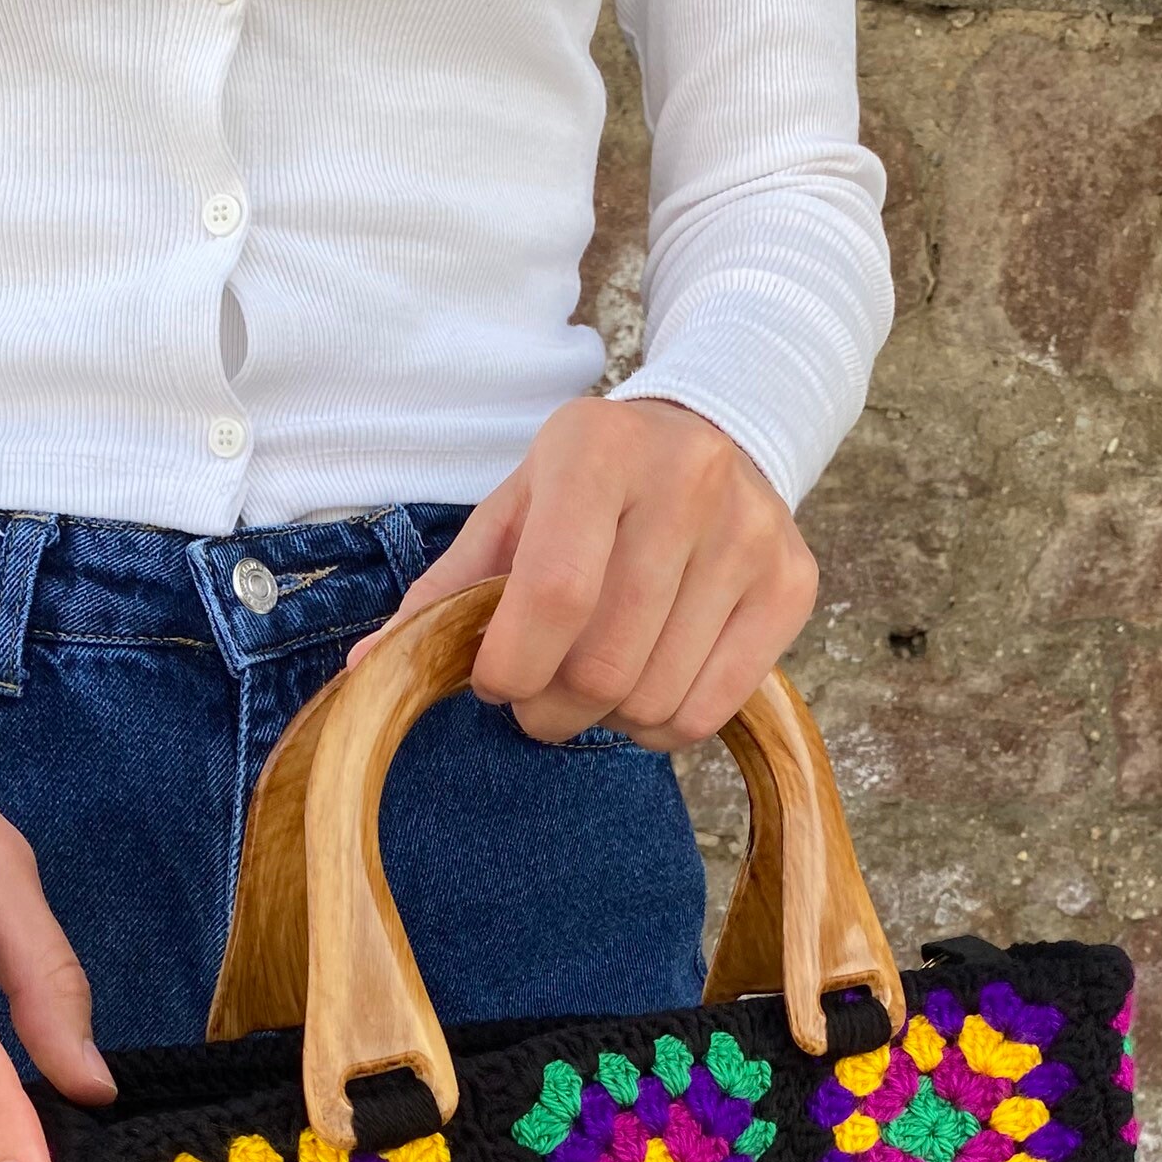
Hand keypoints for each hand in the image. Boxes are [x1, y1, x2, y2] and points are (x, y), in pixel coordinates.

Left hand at [348, 397, 816, 749]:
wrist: (714, 435)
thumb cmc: (593, 487)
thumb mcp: (513, 510)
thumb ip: (446, 590)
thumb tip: (369, 673)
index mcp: (597, 451)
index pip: (553, 596)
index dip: (511, 667)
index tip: (493, 682)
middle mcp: (687, 482)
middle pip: (605, 664)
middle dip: (552, 708)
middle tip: (540, 697)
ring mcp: (750, 534)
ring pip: (656, 697)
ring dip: (606, 720)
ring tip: (594, 682)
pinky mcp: (792, 584)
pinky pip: (709, 711)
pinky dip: (660, 726)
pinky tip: (646, 687)